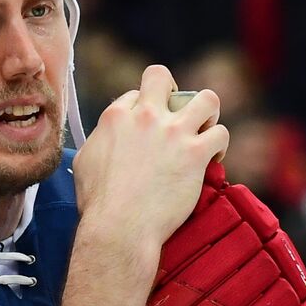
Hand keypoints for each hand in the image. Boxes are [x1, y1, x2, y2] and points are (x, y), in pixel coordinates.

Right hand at [61, 68, 226, 305]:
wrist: (119, 228)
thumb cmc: (98, 203)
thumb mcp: (84, 163)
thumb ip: (98, 142)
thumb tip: (103, 139)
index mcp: (115, 117)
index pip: (134, 95)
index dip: (142, 110)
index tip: (146, 129)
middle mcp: (145, 117)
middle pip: (161, 77)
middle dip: (171, 92)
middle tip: (176, 116)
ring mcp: (173, 133)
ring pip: (206, 99)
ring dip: (207, 113)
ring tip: (203, 131)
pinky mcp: (195, 153)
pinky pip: (221, 134)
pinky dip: (219, 146)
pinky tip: (212, 159)